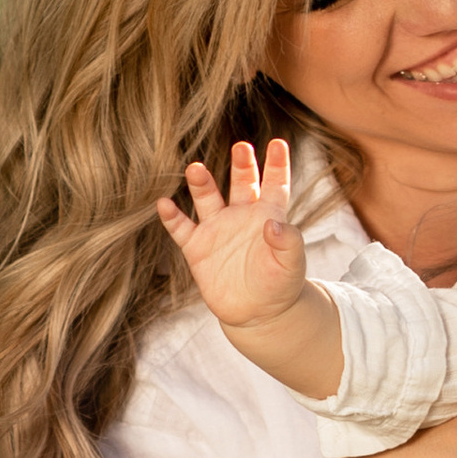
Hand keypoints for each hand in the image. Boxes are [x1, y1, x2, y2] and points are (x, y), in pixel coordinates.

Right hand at [156, 136, 305, 327]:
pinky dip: (172, 217)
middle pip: (241, 183)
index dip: (277, 165)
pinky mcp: (197, 248)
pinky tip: (164, 204)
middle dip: (241, 166)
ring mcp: (217, 229)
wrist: (257, 313)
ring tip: (195, 168)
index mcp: (268, 215)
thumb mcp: (292, 265)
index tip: (278, 143)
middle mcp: (241, 215)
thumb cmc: (281, 285)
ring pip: (207, 198)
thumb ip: (288, 243)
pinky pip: (181, 228)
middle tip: (241, 147)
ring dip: (201, 184)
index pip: (274, 184)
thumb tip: (273, 224)